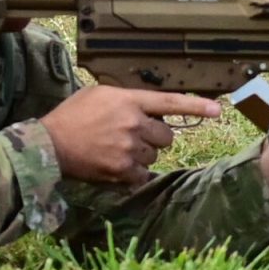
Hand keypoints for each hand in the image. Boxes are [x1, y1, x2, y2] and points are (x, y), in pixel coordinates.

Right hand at [40, 87, 224, 186]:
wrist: (50, 144)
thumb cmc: (72, 115)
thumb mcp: (98, 94)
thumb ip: (126, 98)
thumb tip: (147, 108)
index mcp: (129, 100)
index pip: (170, 102)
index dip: (196, 106)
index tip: (218, 110)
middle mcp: (133, 123)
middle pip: (167, 136)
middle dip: (154, 138)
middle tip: (132, 136)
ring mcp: (129, 148)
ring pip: (155, 156)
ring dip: (142, 155)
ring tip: (116, 149)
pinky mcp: (123, 170)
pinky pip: (143, 174)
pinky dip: (133, 173)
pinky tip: (114, 164)